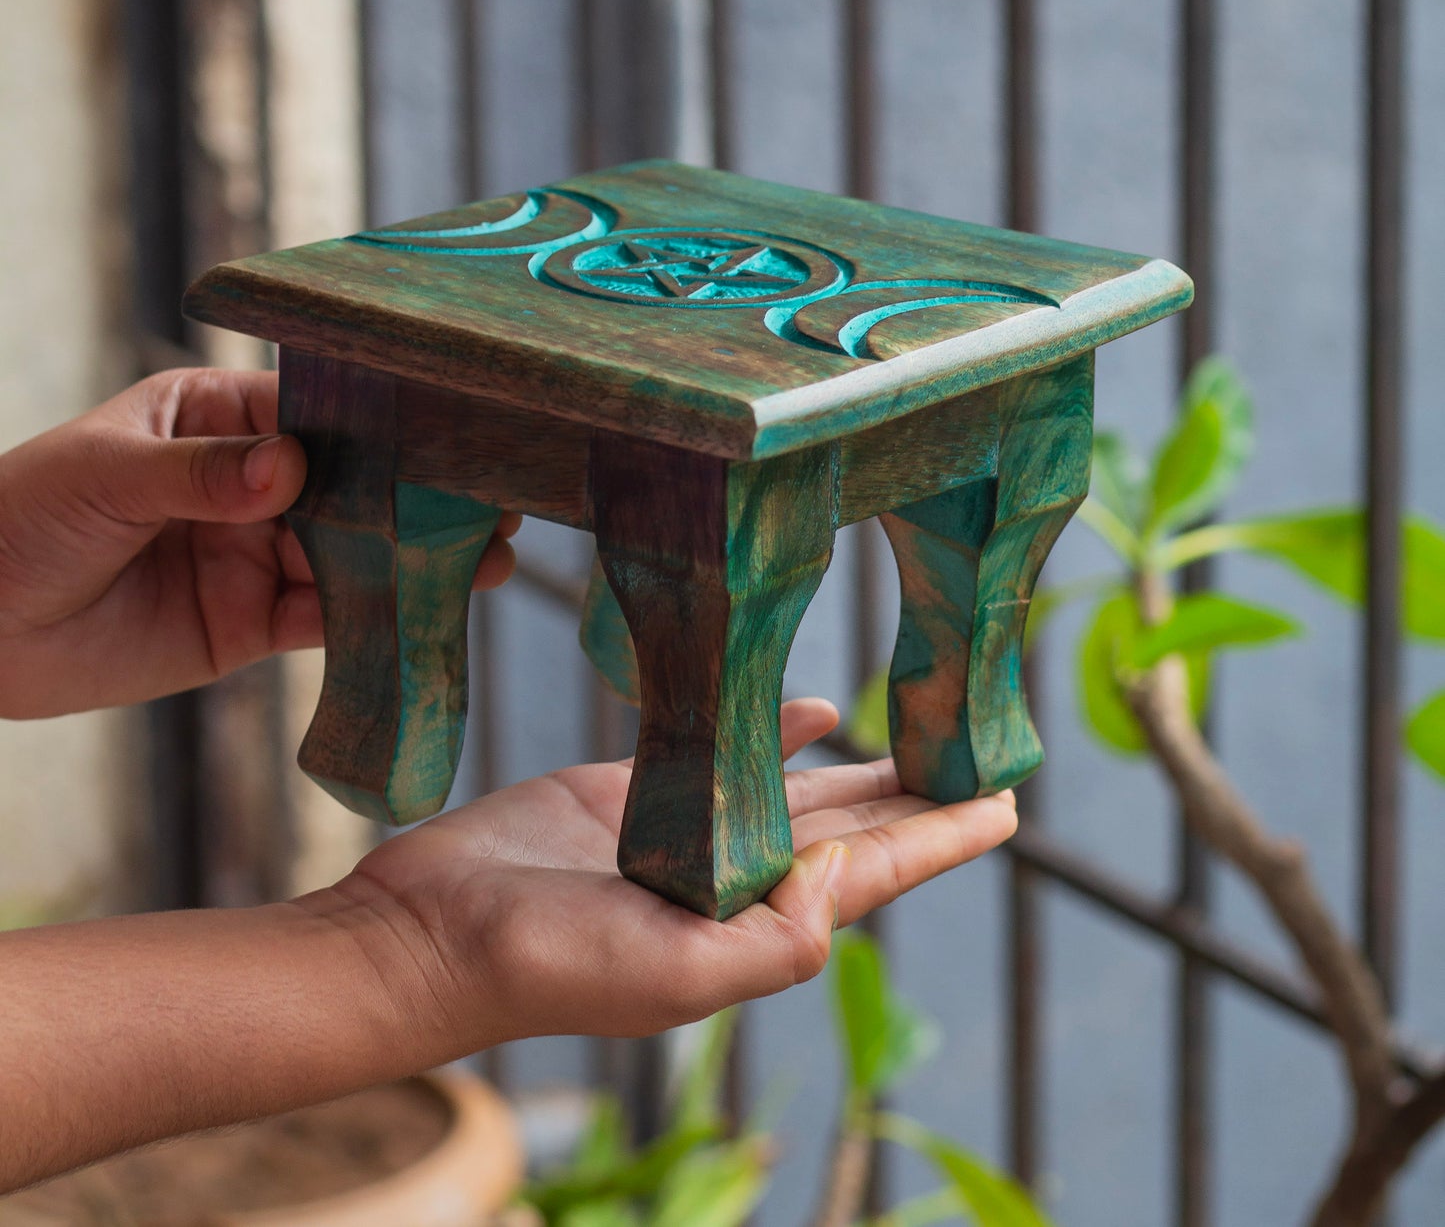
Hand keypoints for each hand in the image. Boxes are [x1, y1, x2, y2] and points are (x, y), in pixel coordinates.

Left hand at [0, 368, 518, 717]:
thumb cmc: (18, 519)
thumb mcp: (103, 476)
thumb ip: (200, 474)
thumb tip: (291, 469)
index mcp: (216, 418)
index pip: (315, 414)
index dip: (383, 426)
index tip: (449, 433)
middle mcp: (249, 482)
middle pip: (353, 487)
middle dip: (421, 496)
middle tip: (498, 501)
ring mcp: (255, 554)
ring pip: (353, 554)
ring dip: (417, 560)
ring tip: (489, 559)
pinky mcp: (250, 624)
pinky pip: (325, 619)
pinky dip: (375, 619)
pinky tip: (430, 613)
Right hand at [327, 698, 1017, 1052]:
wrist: (427, 933)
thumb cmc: (542, 965)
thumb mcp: (674, 974)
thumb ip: (777, 938)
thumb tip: (856, 871)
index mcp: (755, 925)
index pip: (876, 873)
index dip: (942, 838)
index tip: (1004, 802)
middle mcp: (732, 877)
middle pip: (850, 829)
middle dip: (915, 797)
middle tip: (977, 750)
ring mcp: (685, 829)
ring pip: (795, 788)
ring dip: (858, 766)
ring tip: (914, 733)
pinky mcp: (632, 785)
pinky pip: (721, 747)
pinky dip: (772, 730)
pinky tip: (815, 708)